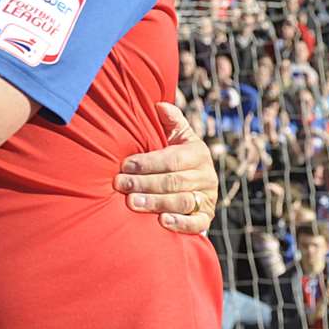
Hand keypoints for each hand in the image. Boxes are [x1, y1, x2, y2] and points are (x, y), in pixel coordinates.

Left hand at [114, 103, 218, 234]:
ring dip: (156, 203)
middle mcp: (206, 176)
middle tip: (121, 184)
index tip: (125, 165)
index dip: (148, 162)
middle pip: (174, 181)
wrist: (194, 184)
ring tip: (132, 203)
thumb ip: (170, 121)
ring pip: (182, 201)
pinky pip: (197, 223)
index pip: (172, 159)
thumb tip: (159, 105)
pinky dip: (180, 223)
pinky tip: (162, 221)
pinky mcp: (207, 217)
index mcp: (198, 153)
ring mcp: (208, 198)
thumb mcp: (177, 137)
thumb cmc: (175, 156)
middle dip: (144, 183)